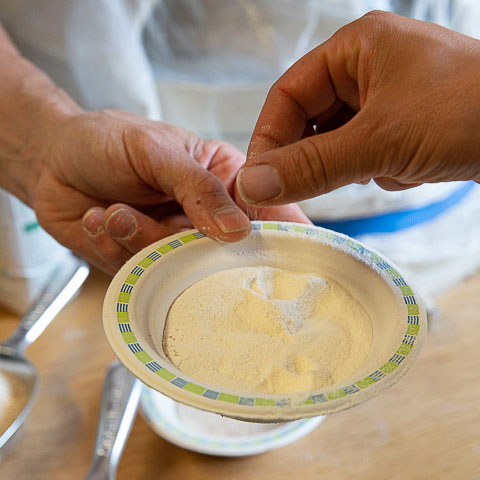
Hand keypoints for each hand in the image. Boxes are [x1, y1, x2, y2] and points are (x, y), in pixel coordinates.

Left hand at [29, 110, 307, 273]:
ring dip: (137, 240)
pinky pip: (138, 274)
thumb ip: (198, 188)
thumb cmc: (108, 141)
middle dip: (179, 242)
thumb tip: (238, 231)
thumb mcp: (156, 150)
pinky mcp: (142, 261)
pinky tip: (95, 218)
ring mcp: (173, 242)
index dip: (277, 239)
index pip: (266, 212)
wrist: (52, 159)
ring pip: (177, 267)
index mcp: (224, 181)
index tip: (278, 262)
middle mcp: (204, 217)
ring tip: (111, 211)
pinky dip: (111, 247)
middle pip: (222, 252)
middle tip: (143, 218)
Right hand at [236, 11, 479, 206]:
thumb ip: (312, 165)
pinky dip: (376, 169)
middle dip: (313, 156)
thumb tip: (252, 185)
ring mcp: (386, 98)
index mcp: (355, 49)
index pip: (288, 96)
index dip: (269, 139)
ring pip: (336, 141)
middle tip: (308, 187)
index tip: (258, 181)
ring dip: (350, 164)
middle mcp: (367, 68)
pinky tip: (407, 168)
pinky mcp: (402, 125)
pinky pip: (364, 152)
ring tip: (379, 168)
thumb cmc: (468, 111)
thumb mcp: (380, 141)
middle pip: (310, 119)